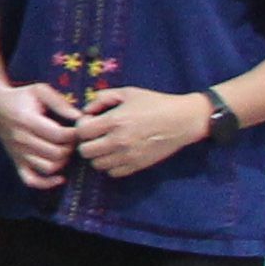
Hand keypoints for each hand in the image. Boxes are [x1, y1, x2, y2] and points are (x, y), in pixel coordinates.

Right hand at [0, 78, 79, 188]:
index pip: (60, 136)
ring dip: (64, 161)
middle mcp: (21, 139)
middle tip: (72, 138)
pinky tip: (60, 178)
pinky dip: (47, 183)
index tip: (78, 127)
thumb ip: (61, 103)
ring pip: (49, 167)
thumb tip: (81, 118)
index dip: (75, 134)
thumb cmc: (21, 97)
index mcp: (27, 120)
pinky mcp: (17, 162)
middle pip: (57, 153)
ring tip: (64, 149)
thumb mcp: (40, 90)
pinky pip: (32, 180)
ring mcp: (18, 153)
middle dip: (71, 147)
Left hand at [74, 84, 217, 178]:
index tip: (90, 122)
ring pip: (97, 164)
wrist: (183, 120)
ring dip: (98, 155)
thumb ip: (102, 98)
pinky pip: (113, 173)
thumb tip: (86, 110)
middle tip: (96, 136)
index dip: (81, 126)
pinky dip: (111, 166)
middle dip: (86, 142)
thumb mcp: (127, 92)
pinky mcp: (138, 166)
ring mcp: (128, 156)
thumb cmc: (155, 103)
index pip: (81, 131)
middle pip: (85, 151)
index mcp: (114, 121)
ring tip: (106, 146)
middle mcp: (118, 141)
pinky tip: (117, 155)